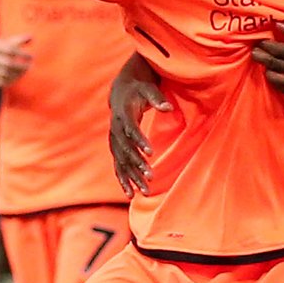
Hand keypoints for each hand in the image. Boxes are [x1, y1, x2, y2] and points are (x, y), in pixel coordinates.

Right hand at [0, 34, 32, 87]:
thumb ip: (18, 40)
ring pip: (4, 74)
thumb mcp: (5, 42)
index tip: (31, 57)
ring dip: (16, 74)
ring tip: (24, 72)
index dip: (22, 54)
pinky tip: (16, 78)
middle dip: (20, 66)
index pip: (10, 50)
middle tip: (29, 66)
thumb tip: (31, 37)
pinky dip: (9, 81)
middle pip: (7, 63)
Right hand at [109, 64, 173, 194]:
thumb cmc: (139, 89)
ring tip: (144, 192)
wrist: (121, 90)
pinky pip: (118, 166)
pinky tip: (130, 194)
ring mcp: (114, 140)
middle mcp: (116, 129)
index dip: (139, 141)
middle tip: (150, 177)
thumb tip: (169, 107)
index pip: (130, 130)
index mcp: (123, 114)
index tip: (150, 153)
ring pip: (121, 162)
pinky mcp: (116, 147)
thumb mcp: (148, 88)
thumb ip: (158, 98)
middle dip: (137, 164)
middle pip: (125, 150)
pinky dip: (123, 180)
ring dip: (132, 177)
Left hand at [251, 23, 283, 100]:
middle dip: (263, 59)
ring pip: (280, 82)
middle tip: (255, 54)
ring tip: (266, 68)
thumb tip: (278, 25)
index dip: (267, 47)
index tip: (259, 43)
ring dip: (270, 74)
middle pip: (277, 66)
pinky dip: (283, 86)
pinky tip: (280, 80)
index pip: (279, 51)